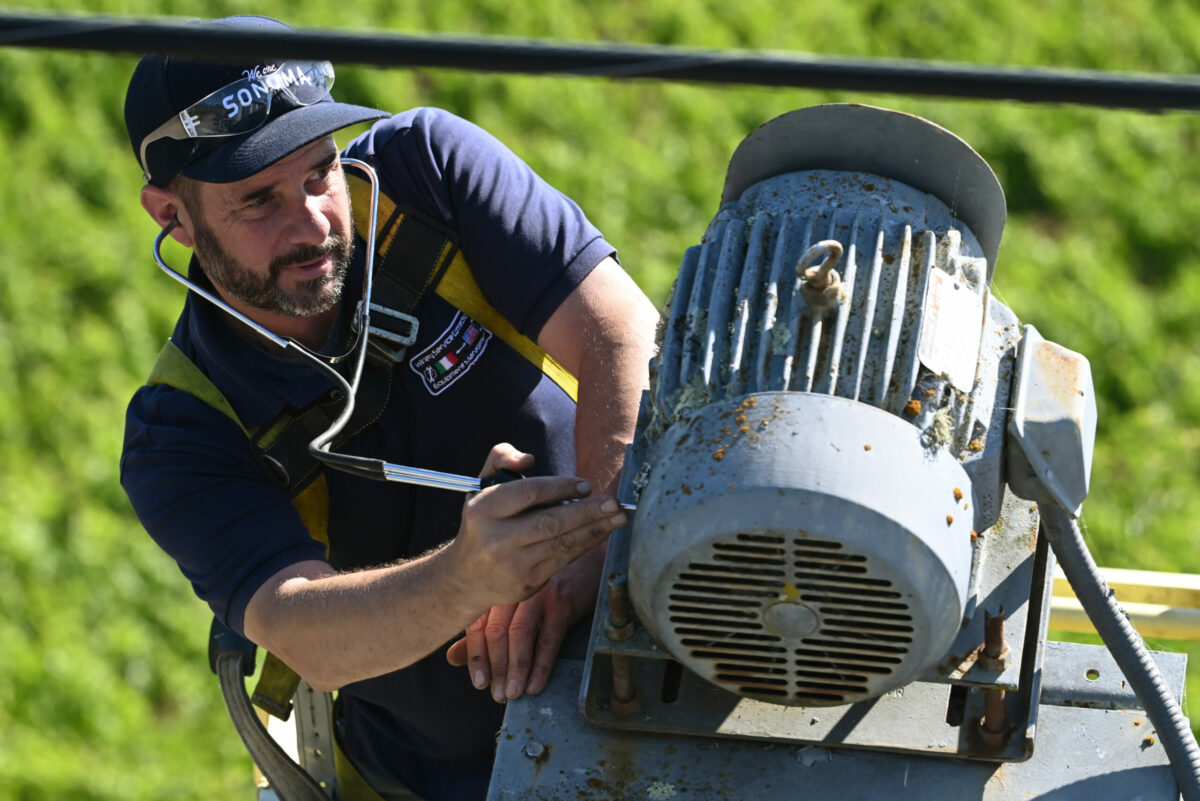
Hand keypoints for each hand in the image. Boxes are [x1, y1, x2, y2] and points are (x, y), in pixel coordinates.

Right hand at [443, 443, 623, 686]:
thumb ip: (500, 459)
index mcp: (484, 509)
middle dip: (587, 512)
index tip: (586, 485)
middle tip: (614, 502)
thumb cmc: (483, 524)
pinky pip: (563, 560)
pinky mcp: (527, 582)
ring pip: (561, 543)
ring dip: (595, 529)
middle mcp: (496, 538)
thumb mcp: (481, 486)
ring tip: (618, 517)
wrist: (466, 578)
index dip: (561, 487)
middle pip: (550, 521)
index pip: (529, 494)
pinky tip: (601, 533)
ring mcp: (513, 563)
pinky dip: (585, 545)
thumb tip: (529, 459)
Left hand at [446, 544, 603, 702]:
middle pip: (496, 630)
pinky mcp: (563, 601)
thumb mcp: (514, 604)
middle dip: (496, 667)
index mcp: (498, 588)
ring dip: (515, 669)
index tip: (479, 683)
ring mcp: (539, 593)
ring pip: (520, 634)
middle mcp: (514, 588)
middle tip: (498, 695)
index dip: (476, 656)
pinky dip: (541, 665)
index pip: (477, 624)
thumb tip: (452, 657)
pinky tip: (536, 685)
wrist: (588, 564)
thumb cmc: (547, 587)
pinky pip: (549, 638)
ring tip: (513, 694)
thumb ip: (483, 630)